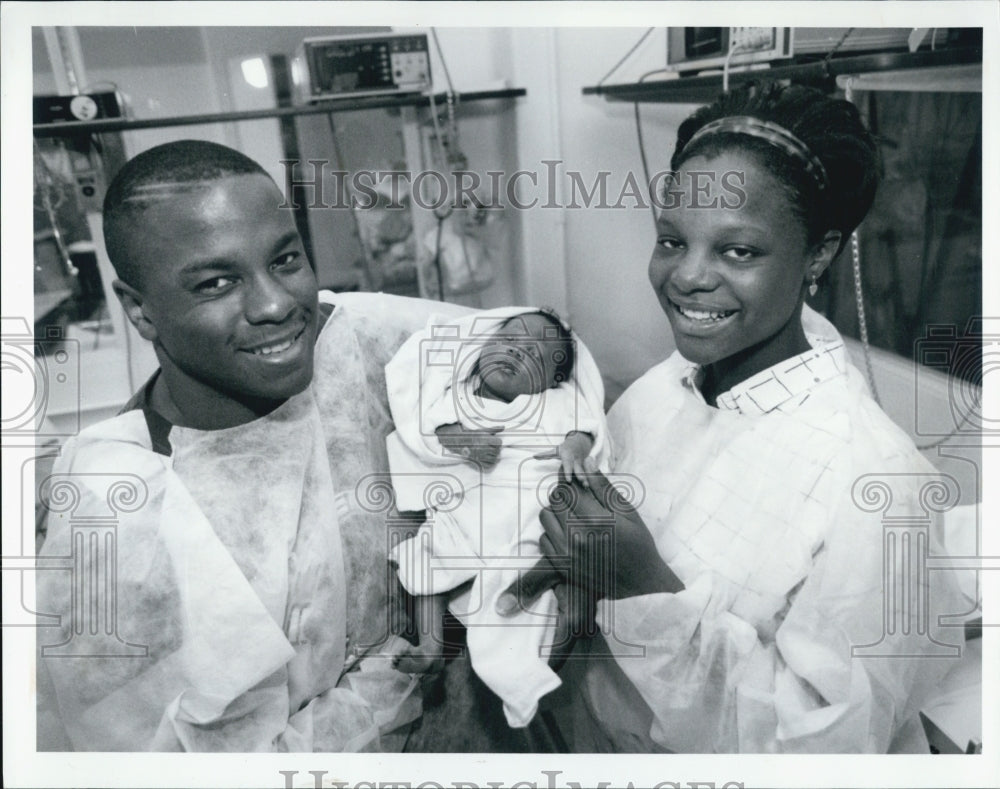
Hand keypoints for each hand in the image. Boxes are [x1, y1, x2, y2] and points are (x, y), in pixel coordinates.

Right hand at [435, 423, 503, 468]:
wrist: (458, 442)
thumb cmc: (471, 435)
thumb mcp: (482, 430)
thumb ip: (494, 429)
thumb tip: (503, 427)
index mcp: (484, 439)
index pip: (499, 442)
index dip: (498, 442)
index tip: (494, 441)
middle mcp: (482, 448)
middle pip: (497, 451)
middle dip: (497, 449)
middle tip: (492, 447)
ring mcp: (480, 456)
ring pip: (494, 459)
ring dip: (494, 456)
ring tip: (490, 453)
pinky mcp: (477, 462)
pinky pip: (489, 466)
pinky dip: (490, 463)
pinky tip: (488, 458)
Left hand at [498, 469, 683, 613]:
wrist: (639, 584)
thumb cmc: (637, 544)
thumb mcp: (627, 512)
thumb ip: (603, 487)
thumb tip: (586, 462)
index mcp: (596, 520)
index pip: (568, 488)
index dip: (571, 481)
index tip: (579, 483)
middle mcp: (576, 537)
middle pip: (554, 500)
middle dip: (564, 495)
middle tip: (579, 501)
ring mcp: (566, 553)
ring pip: (545, 518)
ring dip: (556, 513)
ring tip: (574, 517)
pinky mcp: (561, 566)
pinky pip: (543, 540)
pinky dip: (552, 533)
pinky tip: (570, 535)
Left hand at [533, 431, 595, 485]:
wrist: (579, 442)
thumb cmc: (565, 448)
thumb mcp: (555, 450)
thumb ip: (545, 455)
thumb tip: (534, 456)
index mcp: (568, 457)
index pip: (568, 465)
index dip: (568, 472)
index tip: (569, 480)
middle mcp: (576, 460)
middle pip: (578, 469)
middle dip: (581, 476)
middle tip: (582, 483)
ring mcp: (582, 464)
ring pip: (585, 471)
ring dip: (587, 479)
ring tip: (587, 486)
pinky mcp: (586, 466)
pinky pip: (589, 473)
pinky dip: (590, 479)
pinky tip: (590, 487)